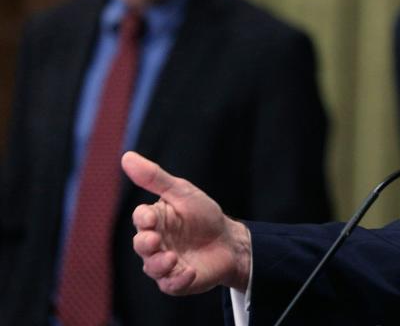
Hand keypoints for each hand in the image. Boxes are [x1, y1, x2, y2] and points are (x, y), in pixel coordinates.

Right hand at [121, 151, 251, 294]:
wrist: (229, 240)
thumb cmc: (203, 214)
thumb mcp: (182, 192)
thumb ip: (155, 178)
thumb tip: (126, 156)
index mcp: (155, 219)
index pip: (141, 218)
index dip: (143, 218)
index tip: (150, 217)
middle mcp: (156, 242)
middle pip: (141, 245)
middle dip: (145, 243)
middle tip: (155, 240)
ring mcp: (165, 262)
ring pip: (152, 267)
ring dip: (159, 264)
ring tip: (172, 259)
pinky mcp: (178, 280)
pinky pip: (171, 285)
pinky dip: (178, 280)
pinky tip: (190, 271)